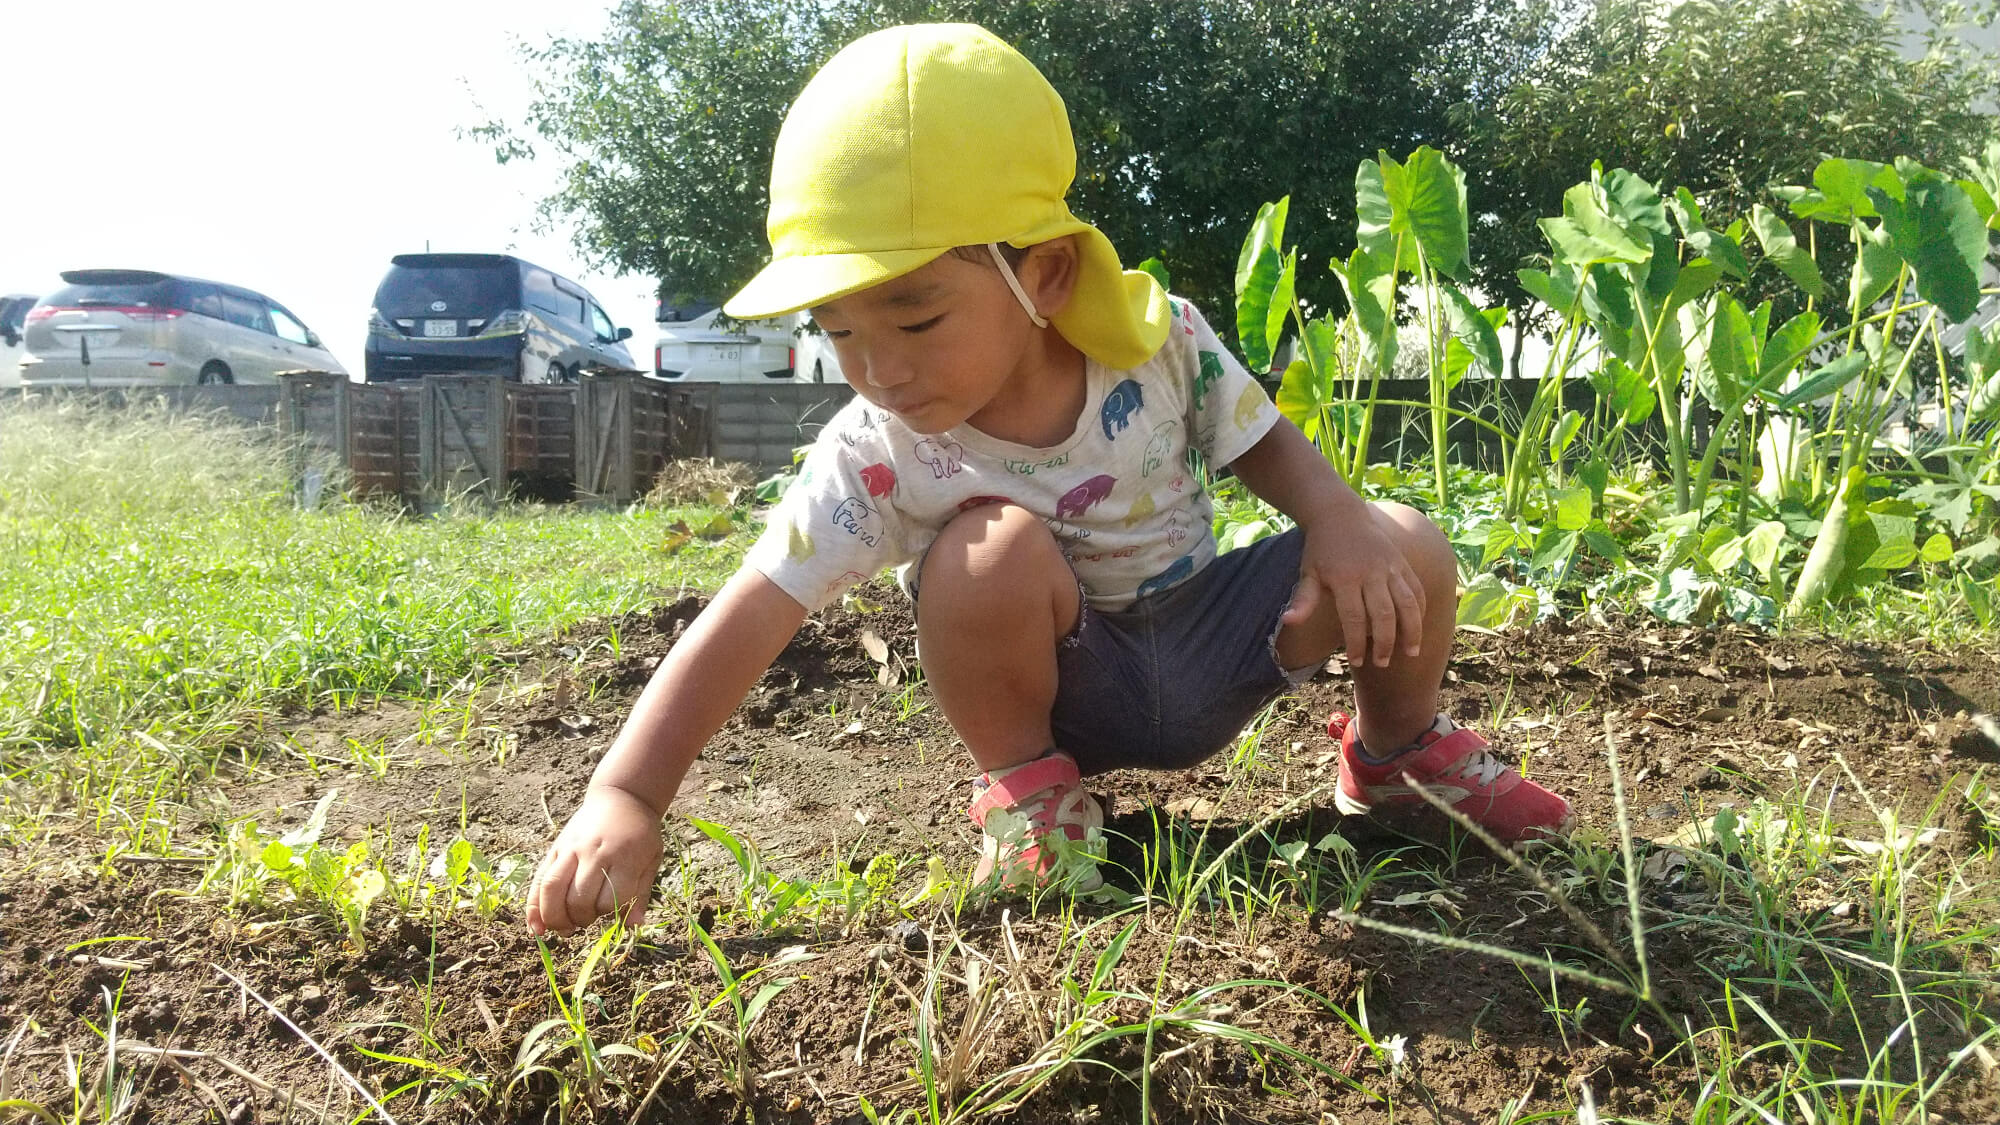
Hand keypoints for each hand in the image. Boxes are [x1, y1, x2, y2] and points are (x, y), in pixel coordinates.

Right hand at [525, 786, 664, 936]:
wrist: (622, 797)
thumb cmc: (641, 833)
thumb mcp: (651, 860)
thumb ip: (640, 893)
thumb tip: (633, 926)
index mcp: (623, 857)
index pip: (611, 900)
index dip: (610, 915)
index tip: (613, 914)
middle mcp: (593, 853)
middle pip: (579, 899)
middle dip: (582, 920)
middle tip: (588, 921)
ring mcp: (570, 850)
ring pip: (553, 890)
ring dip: (556, 918)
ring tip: (565, 929)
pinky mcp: (555, 849)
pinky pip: (538, 881)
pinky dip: (533, 908)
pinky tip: (537, 928)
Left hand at [1282, 509, 1425, 668]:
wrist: (1339, 513)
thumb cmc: (1320, 549)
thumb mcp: (1307, 572)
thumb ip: (1303, 599)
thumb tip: (1288, 622)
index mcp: (1345, 578)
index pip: (1354, 618)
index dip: (1356, 643)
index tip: (1356, 661)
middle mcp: (1371, 572)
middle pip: (1384, 615)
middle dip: (1385, 643)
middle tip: (1382, 663)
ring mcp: (1390, 567)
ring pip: (1407, 603)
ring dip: (1411, 630)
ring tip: (1411, 653)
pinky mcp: (1401, 562)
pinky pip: (1416, 589)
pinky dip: (1420, 609)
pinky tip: (1417, 627)